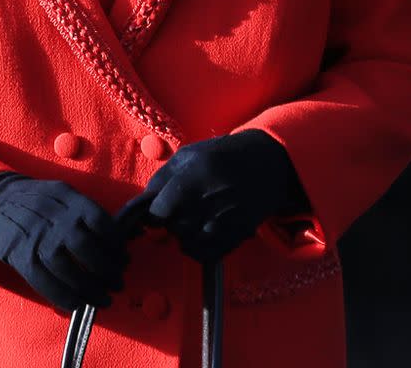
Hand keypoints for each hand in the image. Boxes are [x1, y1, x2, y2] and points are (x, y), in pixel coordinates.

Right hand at [0, 172, 130, 311]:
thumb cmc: (34, 200)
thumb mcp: (59, 193)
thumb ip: (84, 212)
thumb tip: (118, 240)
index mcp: (65, 196)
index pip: (100, 221)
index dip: (116, 244)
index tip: (124, 259)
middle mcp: (52, 216)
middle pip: (87, 248)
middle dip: (108, 270)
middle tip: (119, 282)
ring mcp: (35, 237)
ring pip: (68, 270)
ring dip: (91, 290)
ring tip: (105, 298)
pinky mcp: (20, 257)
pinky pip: (46, 283)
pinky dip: (66, 298)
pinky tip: (80, 303)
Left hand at [129, 130, 308, 262]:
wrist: (267, 163)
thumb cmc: (222, 155)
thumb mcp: (188, 155)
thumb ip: (162, 178)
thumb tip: (143, 202)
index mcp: (192, 179)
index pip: (157, 213)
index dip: (153, 213)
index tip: (156, 209)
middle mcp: (207, 204)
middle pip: (171, 229)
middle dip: (169, 222)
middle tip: (179, 209)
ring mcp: (223, 223)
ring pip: (186, 244)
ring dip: (183, 234)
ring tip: (194, 217)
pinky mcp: (236, 237)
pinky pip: (204, 254)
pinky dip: (198, 247)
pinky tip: (203, 229)